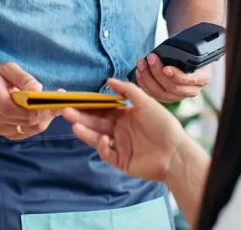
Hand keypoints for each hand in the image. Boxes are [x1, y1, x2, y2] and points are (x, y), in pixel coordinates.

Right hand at [0, 62, 61, 140]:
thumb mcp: (7, 69)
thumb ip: (23, 78)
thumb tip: (38, 90)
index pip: (19, 110)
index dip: (39, 106)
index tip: (57, 98)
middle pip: (28, 120)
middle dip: (48, 111)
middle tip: (62, 100)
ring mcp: (0, 129)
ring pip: (31, 128)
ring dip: (46, 117)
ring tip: (55, 105)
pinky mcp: (7, 134)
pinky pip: (28, 132)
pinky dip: (39, 123)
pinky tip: (44, 112)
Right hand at [64, 78, 188, 181]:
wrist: (176, 152)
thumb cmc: (163, 125)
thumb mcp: (146, 102)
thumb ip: (128, 90)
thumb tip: (109, 80)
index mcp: (124, 116)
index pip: (101, 109)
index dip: (88, 104)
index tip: (74, 98)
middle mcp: (119, 130)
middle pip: (95, 122)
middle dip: (80, 116)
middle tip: (65, 110)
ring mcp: (119, 146)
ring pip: (97, 137)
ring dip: (85, 131)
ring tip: (73, 123)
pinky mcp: (120, 160)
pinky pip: (107, 153)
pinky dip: (102, 146)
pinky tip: (104, 140)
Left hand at [133, 54, 210, 102]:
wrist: (187, 56)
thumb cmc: (188, 50)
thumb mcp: (191, 49)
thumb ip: (184, 52)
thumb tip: (165, 51)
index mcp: (203, 78)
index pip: (189, 81)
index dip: (176, 76)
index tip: (166, 68)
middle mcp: (192, 91)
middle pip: (172, 87)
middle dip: (157, 72)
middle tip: (150, 57)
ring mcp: (179, 96)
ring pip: (160, 93)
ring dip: (147, 78)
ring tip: (141, 63)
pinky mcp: (167, 98)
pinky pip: (153, 95)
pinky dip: (144, 84)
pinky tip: (138, 72)